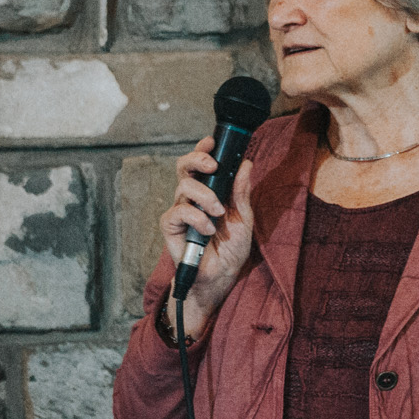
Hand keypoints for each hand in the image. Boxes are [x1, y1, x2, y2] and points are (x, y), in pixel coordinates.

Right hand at [161, 138, 257, 336]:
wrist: (222, 276)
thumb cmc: (232, 248)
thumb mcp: (244, 217)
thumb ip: (242, 192)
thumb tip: (247, 164)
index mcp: (210, 191)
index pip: (202, 165)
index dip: (203, 150)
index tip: (212, 141)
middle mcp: (192, 198)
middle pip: (183, 168)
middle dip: (196, 160)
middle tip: (212, 166)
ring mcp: (181, 212)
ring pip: (183, 188)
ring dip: (204, 196)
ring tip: (218, 212)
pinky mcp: (171, 228)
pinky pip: (177, 213)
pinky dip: (195, 218)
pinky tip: (207, 230)